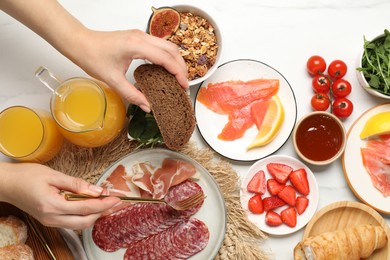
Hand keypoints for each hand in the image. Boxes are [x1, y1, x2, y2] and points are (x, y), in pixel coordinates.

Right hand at [0, 162, 120, 229]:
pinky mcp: (50, 220)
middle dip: (103, 212)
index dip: (104, 204)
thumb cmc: (26, 176)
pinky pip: (72, 222)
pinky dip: (85, 215)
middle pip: (85, 222)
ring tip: (107, 203)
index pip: (86, 208)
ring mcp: (50, 221)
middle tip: (115, 202)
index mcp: (52, 206)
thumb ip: (76, 184)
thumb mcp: (54, 175)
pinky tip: (92, 205)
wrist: (7, 184)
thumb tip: (96, 190)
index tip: (116, 198)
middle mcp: (52, 218)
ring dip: (95, 215)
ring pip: (79, 225)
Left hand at [71, 29, 188, 111]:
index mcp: (136, 45)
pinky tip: (166, 70)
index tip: (183, 86)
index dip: (178, 72)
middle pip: (172, 49)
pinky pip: (160, 45)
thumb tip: (147, 106)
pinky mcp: (138, 37)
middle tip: (183, 84)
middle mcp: (141, 37)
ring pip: (168, 45)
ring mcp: (140, 35)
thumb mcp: (113, 80)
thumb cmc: (93, 57)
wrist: (80, 43)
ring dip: (176, 60)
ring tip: (178, 78)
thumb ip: (132, 94)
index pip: (165, 58)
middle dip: (181, 66)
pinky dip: (167, 57)